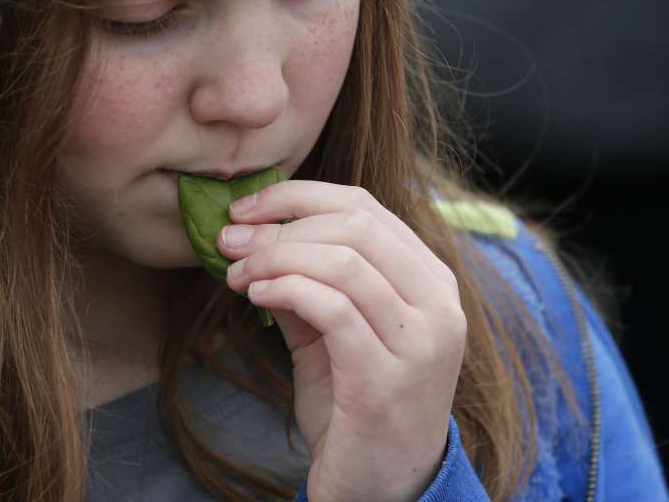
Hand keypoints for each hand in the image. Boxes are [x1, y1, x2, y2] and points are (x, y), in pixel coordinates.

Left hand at [219, 181, 466, 501]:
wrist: (379, 491)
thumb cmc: (355, 408)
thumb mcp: (333, 334)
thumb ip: (309, 282)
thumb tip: (252, 235)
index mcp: (431, 282)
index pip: (366, 206)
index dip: (299, 196)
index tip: (246, 208)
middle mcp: (438, 306)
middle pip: (356, 225)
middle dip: (280, 225)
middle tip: (229, 241)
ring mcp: (421, 344)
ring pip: (343, 263)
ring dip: (274, 258)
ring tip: (236, 273)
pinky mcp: (387, 380)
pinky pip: (334, 310)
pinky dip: (286, 290)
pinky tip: (255, 297)